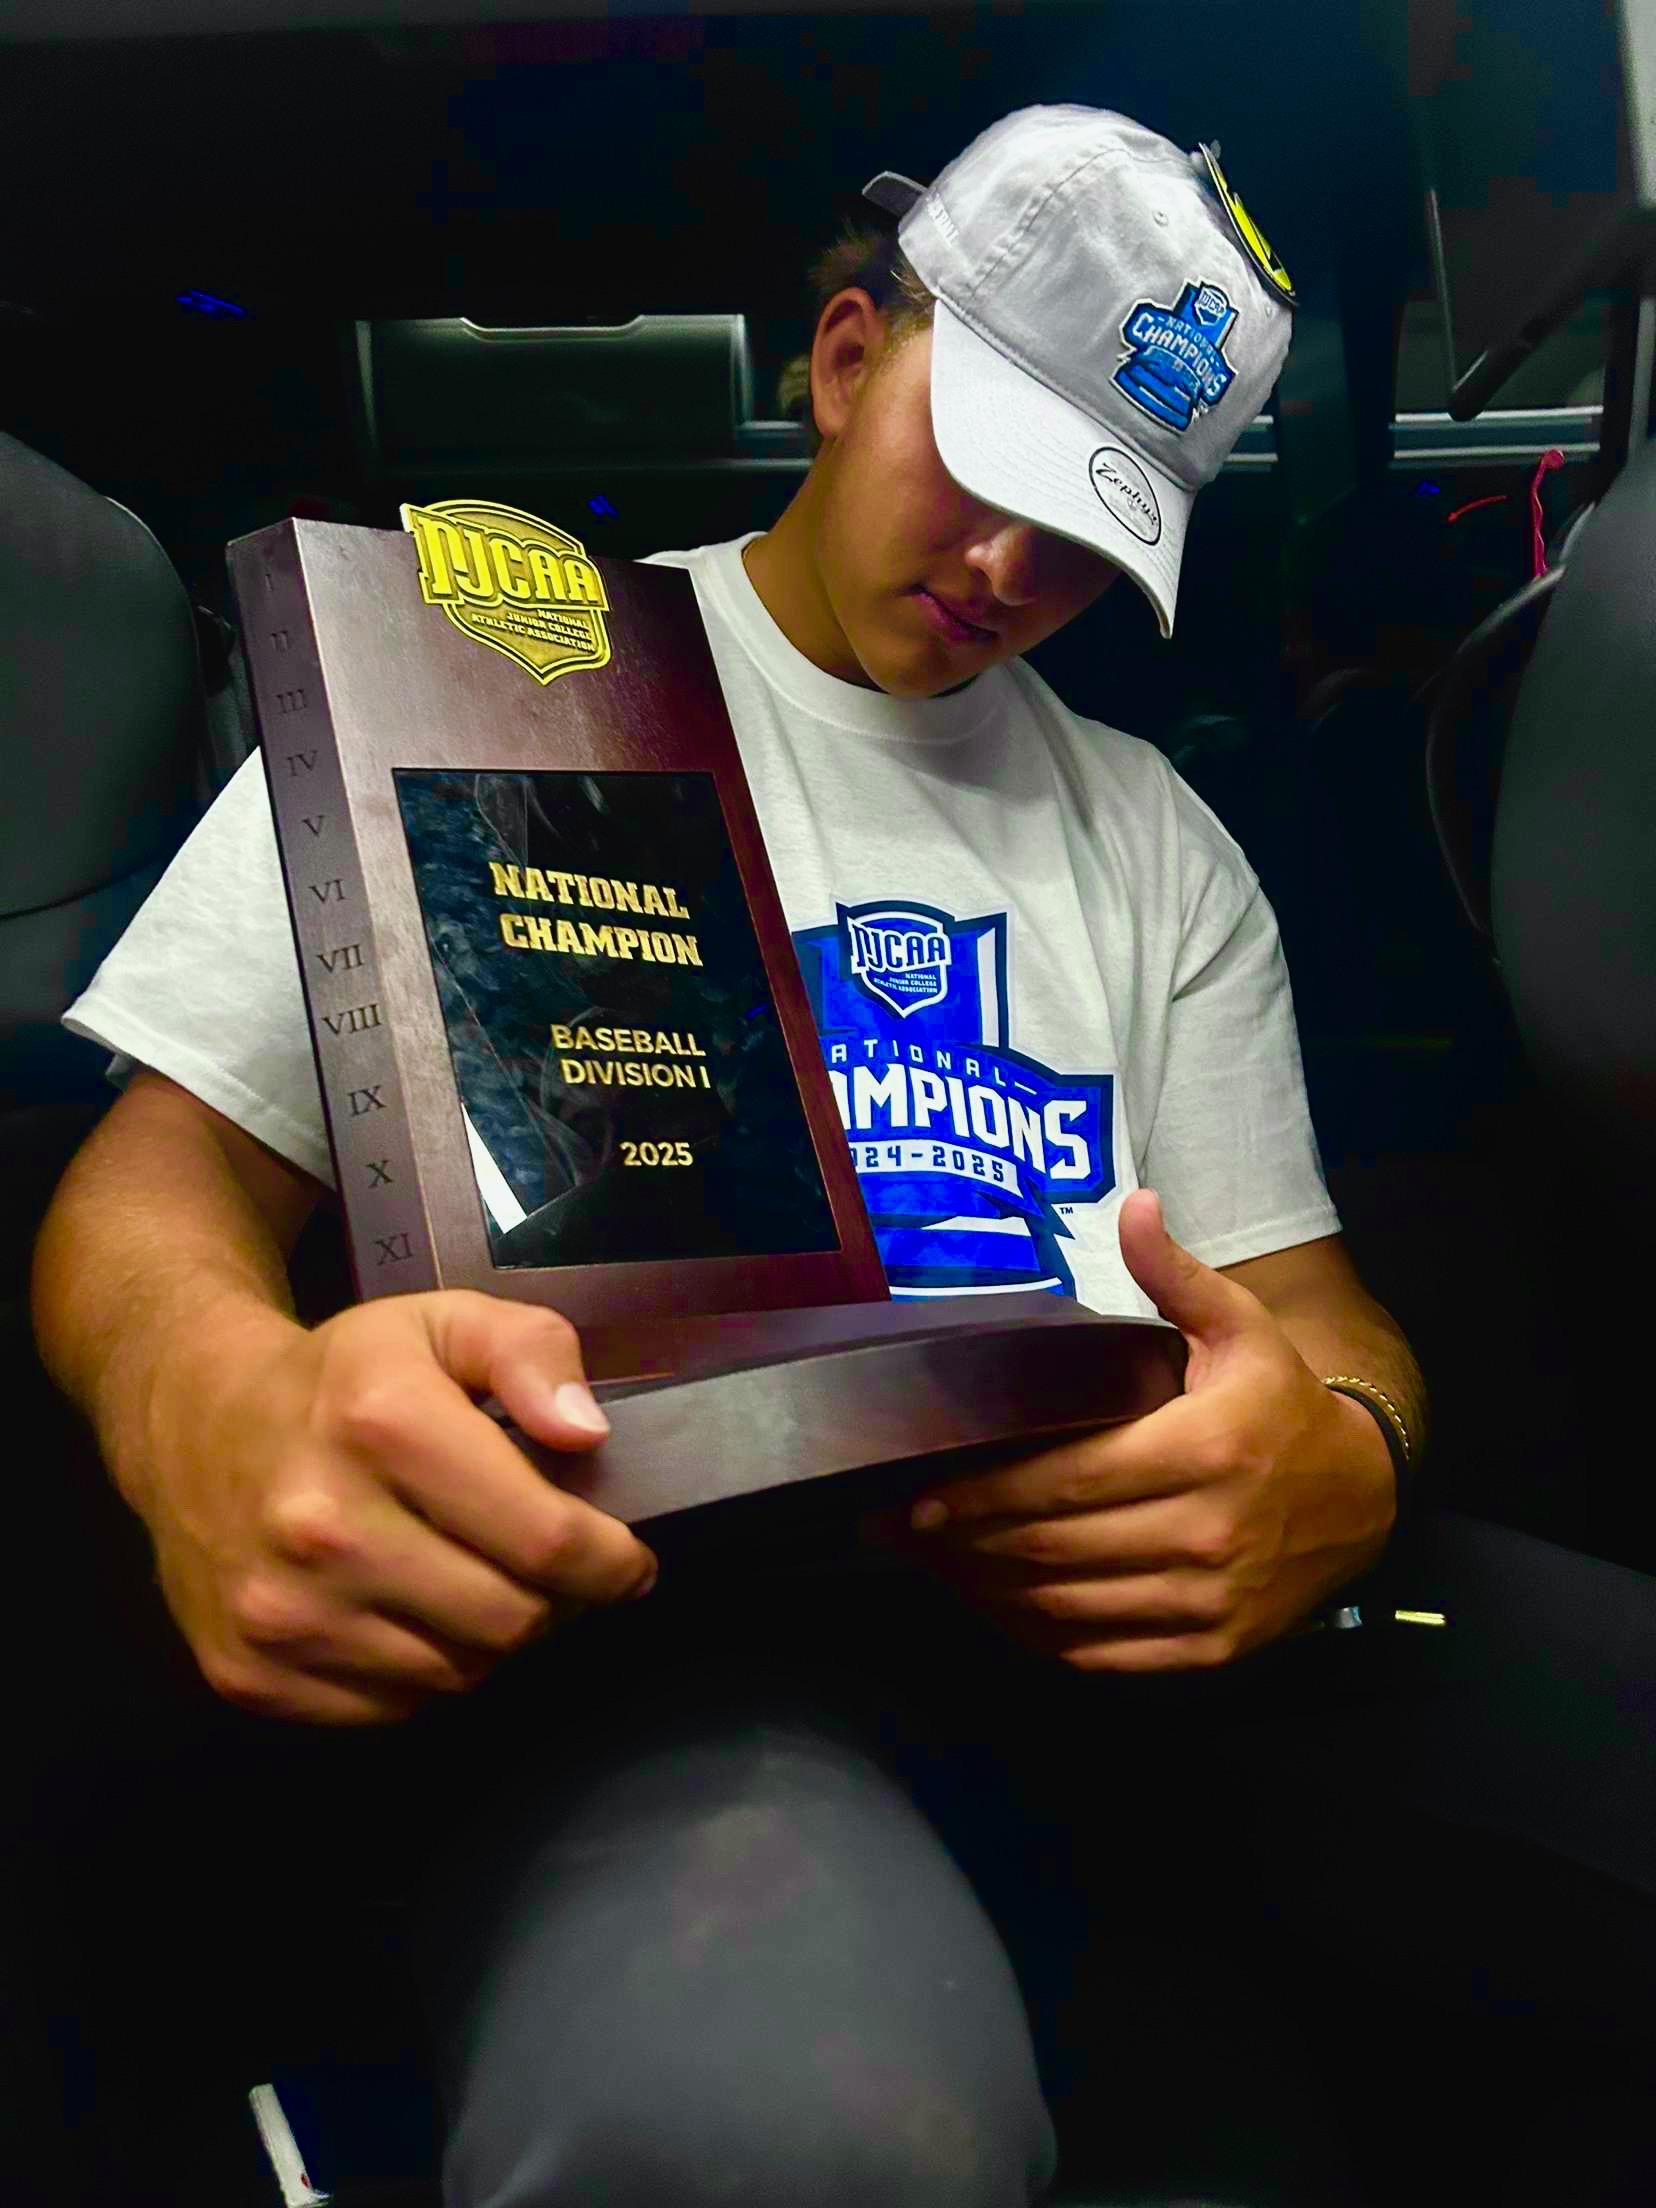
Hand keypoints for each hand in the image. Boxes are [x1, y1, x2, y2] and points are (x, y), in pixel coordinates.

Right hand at [139, 1291, 657, 1723]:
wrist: (194, 1425)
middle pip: (511, 1620)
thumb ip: (533, 1354)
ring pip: (460, 1674)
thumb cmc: (345, 1377)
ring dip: (487, 1637)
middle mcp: (325, 1525)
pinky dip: (421, 1671)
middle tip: (544, 1569)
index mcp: (386, 1423)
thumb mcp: (446, 1323)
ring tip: (470, 1579)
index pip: (546, 1540)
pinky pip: (394, 1708)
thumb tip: (587, 1435)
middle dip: (553, 1600)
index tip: (625, 1561)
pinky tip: (406, 1611)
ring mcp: (282, 1610)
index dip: (610, 1561)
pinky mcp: (252, 1673)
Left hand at [866, 1190, 1395, 1672]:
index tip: (920, 1499)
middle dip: (966, 1545)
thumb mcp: (1240, 1328)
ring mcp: (1208, 1601)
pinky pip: (1104, 1655)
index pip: (1067, 1481)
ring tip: (937, 1568)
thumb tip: (1132, 1205)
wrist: (1364, 1497)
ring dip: (990, 1594)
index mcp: (1202, 1449)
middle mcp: (1204, 1533)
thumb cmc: (1282, 1403)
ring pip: (1069, 1610)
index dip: (984, 1496)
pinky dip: (1041, 1638)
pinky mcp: (1211, 1648)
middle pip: (1054, 1549)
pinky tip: (1000, 1609)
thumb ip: (1174, 1273)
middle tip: (904, 1533)